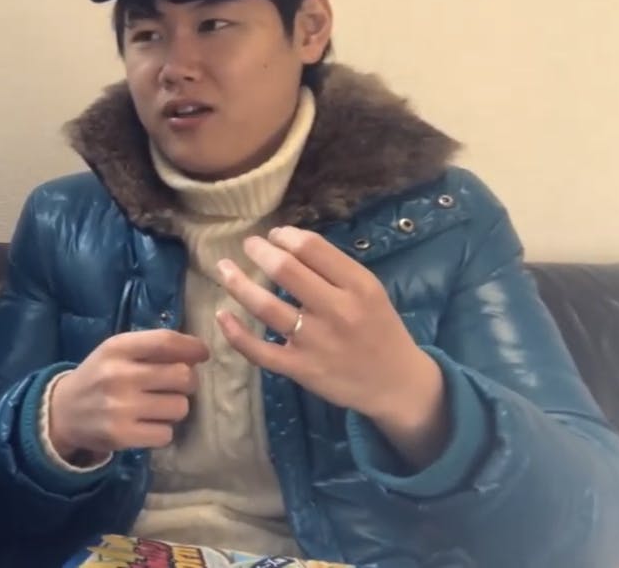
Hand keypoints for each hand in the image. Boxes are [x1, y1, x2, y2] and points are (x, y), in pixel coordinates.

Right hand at [47, 329, 208, 461]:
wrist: (62, 412)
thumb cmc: (99, 377)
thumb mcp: (116, 352)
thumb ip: (151, 347)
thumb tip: (198, 352)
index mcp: (116, 348)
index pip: (165, 341)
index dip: (191, 347)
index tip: (202, 354)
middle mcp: (118, 375)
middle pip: (181, 376)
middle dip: (188, 382)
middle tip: (176, 386)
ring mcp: (119, 407)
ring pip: (179, 407)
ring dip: (175, 408)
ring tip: (158, 407)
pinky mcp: (121, 436)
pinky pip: (165, 434)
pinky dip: (161, 431)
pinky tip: (146, 425)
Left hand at [214, 226, 448, 467]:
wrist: (397, 383)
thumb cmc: (379, 329)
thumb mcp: (370, 291)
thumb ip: (334, 269)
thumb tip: (286, 242)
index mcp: (358, 286)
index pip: (311, 248)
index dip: (284, 235)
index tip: (274, 235)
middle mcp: (337, 311)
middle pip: (285, 270)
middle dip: (259, 251)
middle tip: (248, 245)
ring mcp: (315, 342)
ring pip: (265, 306)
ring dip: (237, 283)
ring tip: (224, 268)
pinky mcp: (300, 368)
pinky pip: (259, 350)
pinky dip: (235, 332)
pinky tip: (222, 315)